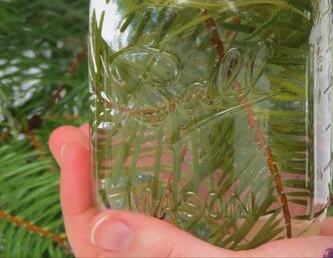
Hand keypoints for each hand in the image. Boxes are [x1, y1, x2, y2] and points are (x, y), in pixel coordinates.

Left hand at [49, 124, 332, 257]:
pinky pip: (179, 200)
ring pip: (142, 210)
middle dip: (88, 177)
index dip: (76, 195)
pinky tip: (160, 143)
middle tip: (73, 131)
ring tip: (105, 128)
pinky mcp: (221, 231)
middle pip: (111, 226)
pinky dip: (164, 173)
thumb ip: (166, 252)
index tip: (70, 142)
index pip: (96, 247)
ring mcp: (196, 249)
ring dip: (121, 170)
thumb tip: (98, 229)